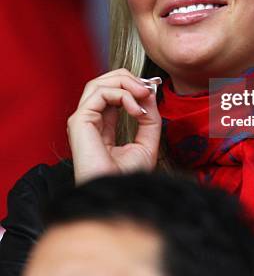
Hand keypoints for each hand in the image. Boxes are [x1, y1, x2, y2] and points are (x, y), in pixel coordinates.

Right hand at [67, 69, 161, 184]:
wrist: (119, 196)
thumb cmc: (128, 179)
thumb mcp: (147, 142)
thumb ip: (149, 117)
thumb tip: (149, 93)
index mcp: (101, 125)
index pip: (112, 92)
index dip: (132, 86)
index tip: (152, 92)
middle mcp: (89, 120)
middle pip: (103, 82)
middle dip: (128, 79)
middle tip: (148, 88)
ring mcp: (82, 120)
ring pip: (99, 83)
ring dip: (126, 82)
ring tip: (143, 94)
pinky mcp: (79, 121)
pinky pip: (100, 93)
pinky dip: (122, 95)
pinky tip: (136, 110)